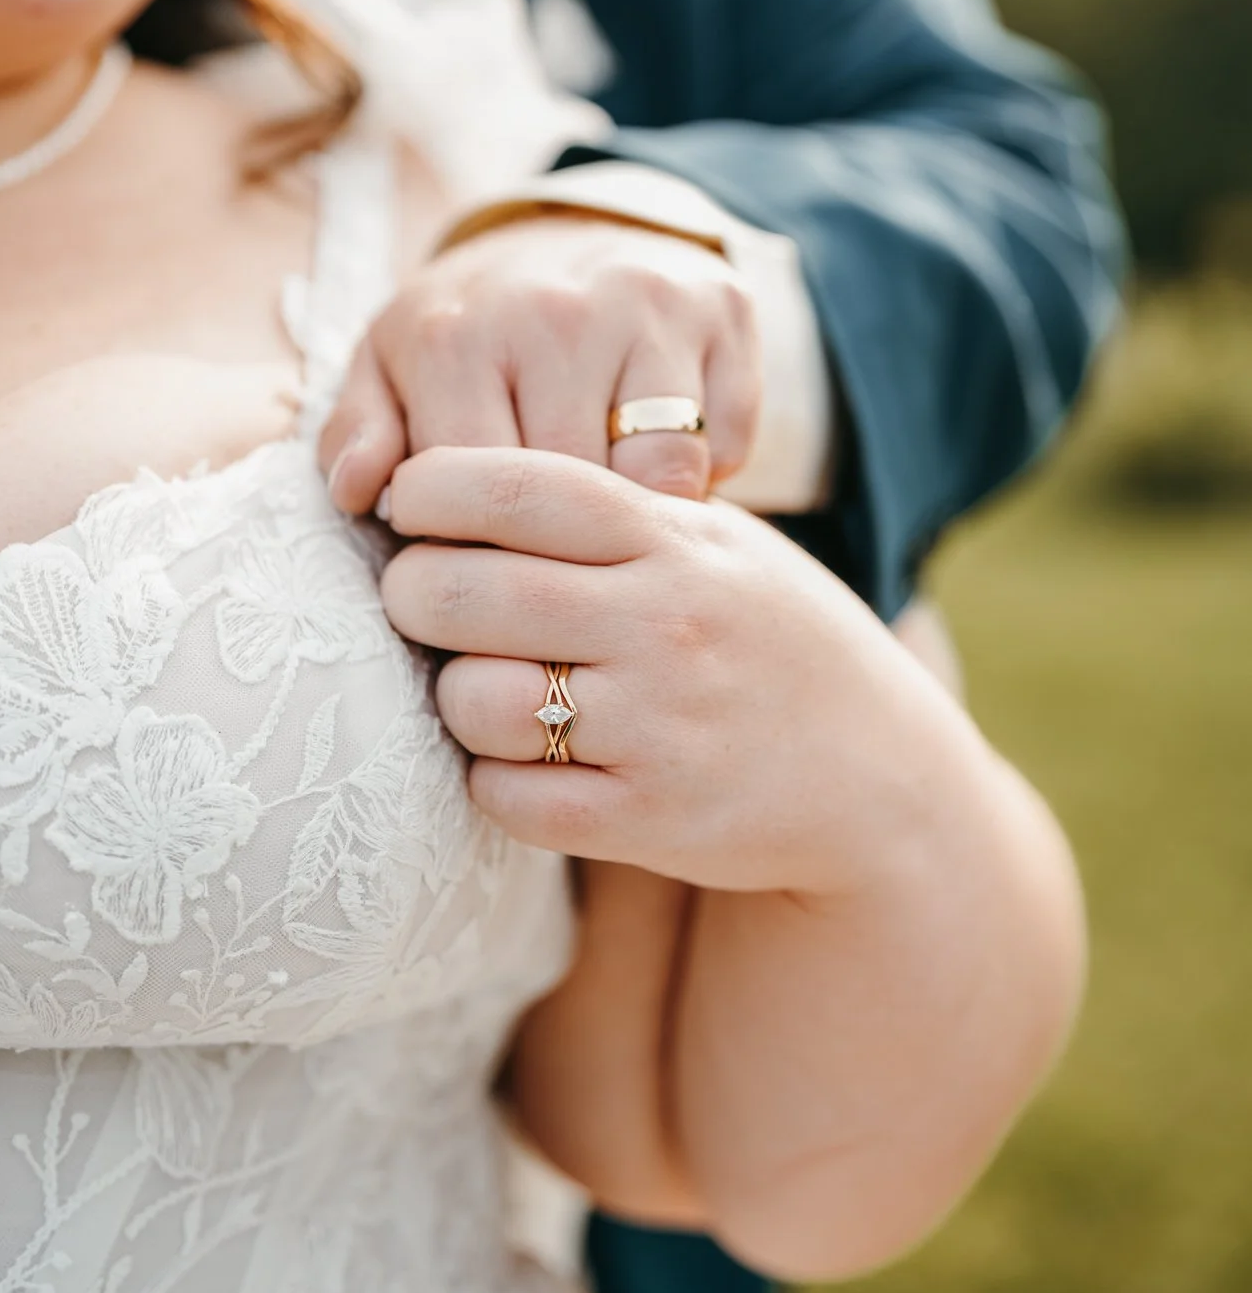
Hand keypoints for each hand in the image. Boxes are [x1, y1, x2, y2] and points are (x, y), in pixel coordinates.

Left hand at [321, 218, 760, 513]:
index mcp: (458, 335)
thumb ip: (357, 431)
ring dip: (641, 512)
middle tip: (554, 551)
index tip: (485, 562)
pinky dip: (705, 473)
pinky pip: (728, 444)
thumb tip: (357, 489)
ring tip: (610, 512)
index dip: (485, 551)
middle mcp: (556, 312)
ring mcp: (649, 307)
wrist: (573, 230)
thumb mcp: (391, 365)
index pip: (477, 496)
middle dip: (564, 541)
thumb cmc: (473, 325)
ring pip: (662, 477)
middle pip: (574, 494)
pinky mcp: (724, 309)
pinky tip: (661, 460)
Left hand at [380, 446, 977, 896]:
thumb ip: (616, 506)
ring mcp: (656, 725)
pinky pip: (507, 798)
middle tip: (419, 597)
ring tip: (481, 686)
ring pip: (472, 701)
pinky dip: (492, 780)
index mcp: (672, 537)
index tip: (407, 502)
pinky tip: (521, 761)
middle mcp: (662, 622)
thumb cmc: (774, 636)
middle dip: (412, 592)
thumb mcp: (719, 544)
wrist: (885, 775)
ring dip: (454, 695)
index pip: (513, 486)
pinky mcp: (650, 818)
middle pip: (463, 592)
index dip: (430, 485)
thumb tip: (466, 474)